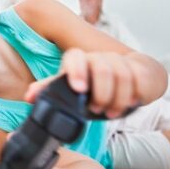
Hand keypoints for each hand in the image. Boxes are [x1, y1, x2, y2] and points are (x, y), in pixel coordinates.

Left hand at [26, 48, 149, 117]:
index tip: (80, 89)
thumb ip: (52, 94)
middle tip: (98, 110)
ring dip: (117, 99)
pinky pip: (141, 79)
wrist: (130, 83)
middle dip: (102, 94)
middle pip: (101, 68)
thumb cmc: (95, 91)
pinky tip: (130, 102)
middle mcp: (98, 58)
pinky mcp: (140, 67)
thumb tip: (29, 97)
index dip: (76, 70)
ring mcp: (120, 61)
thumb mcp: (72, 95)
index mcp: (78, 63)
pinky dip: (136, 95)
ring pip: (122, 75)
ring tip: (112, 112)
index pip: (75, 57)